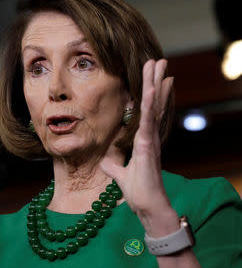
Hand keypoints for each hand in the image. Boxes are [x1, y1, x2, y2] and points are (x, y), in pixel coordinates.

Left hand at [101, 59, 175, 232]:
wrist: (147, 207)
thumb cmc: (139, 192)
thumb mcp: (120, 176)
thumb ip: (114, 166)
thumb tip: (107, 162)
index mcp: (143, 140)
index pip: (145, 111)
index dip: (150, 93)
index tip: (152, 76)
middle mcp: (149, 136)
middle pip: (152, 103)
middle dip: (155, 80)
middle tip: (158, 60)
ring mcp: (150, 139)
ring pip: (152, 106)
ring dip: (155, 83)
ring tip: (160, 63)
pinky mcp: (148, 146)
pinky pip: (148, 121)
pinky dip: (151, 104)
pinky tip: (151, 88)